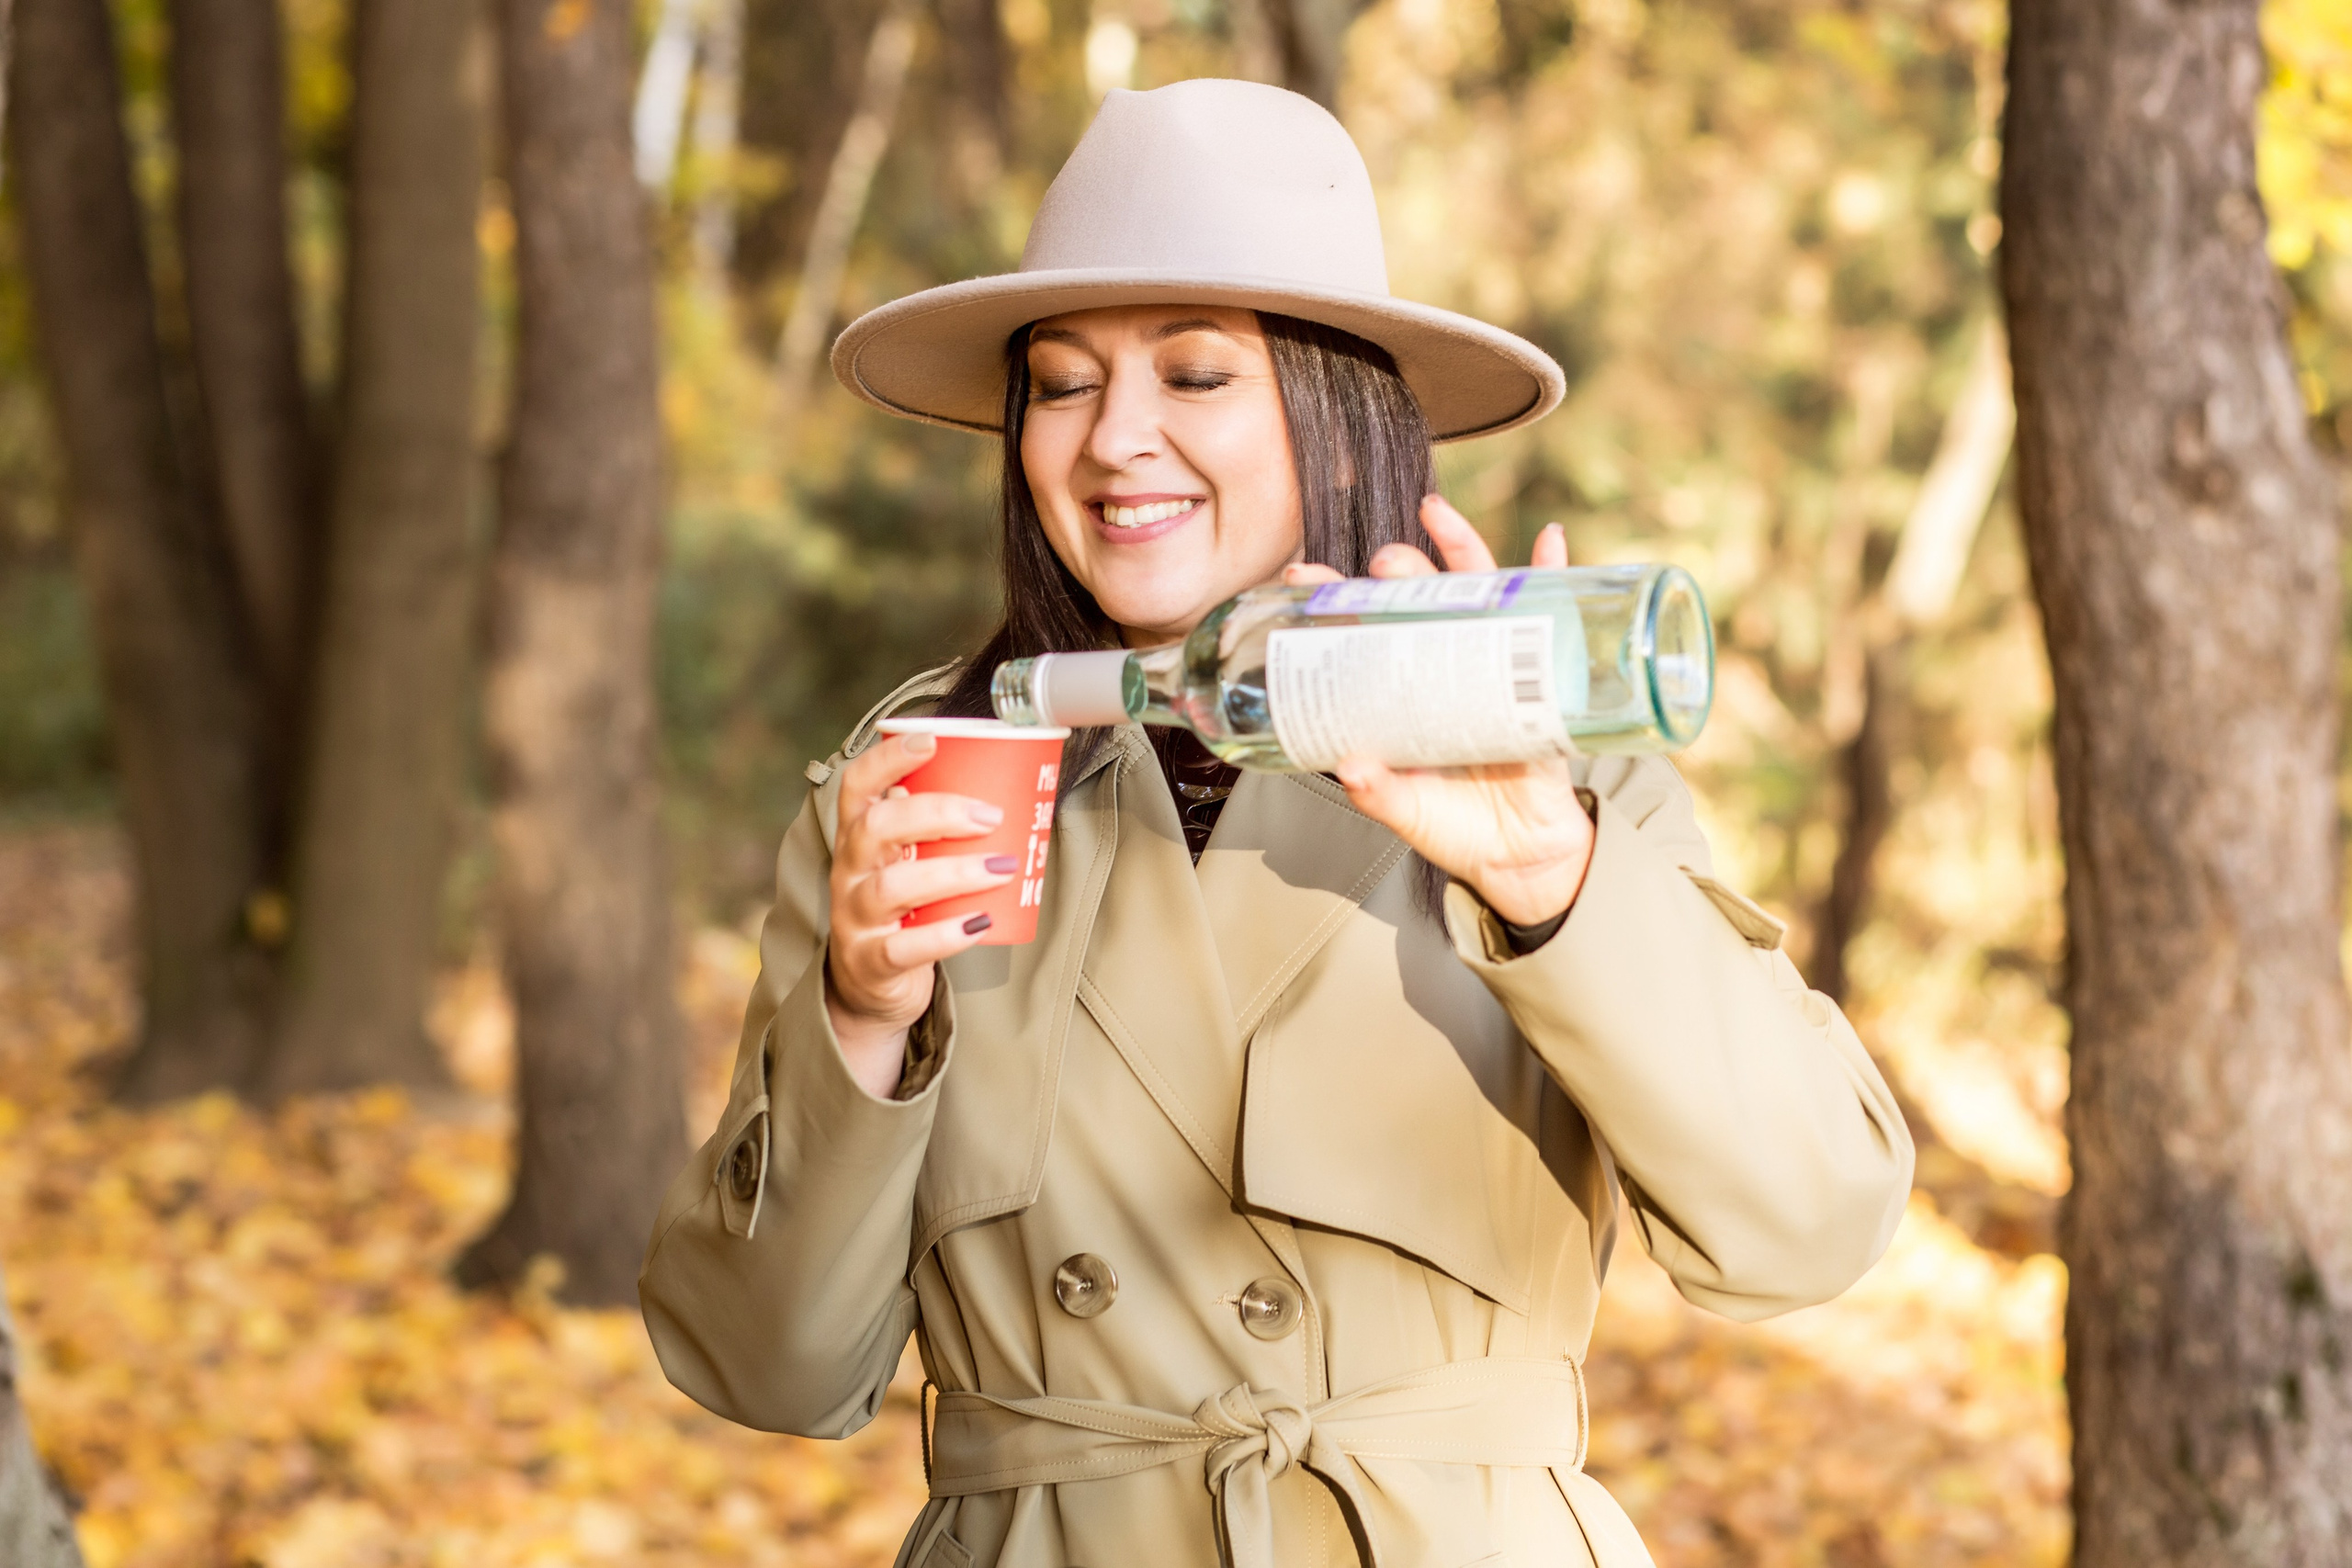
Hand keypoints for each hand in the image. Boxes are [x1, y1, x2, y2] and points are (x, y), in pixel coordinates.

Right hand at [825, 732, 1014, 1096]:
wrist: (869, 987)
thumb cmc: (902, 909)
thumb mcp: (908, 861)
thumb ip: (935, 828)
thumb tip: (998, 780)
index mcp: (857, 837)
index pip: (857, 786)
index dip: (887, 759)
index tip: (929, 739)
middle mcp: (849, 872)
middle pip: (876, 828)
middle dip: (935, 813)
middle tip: (990, 816)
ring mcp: (855, 917)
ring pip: (892, 886)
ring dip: (953, 872)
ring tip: (1002, 868)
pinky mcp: (871, 961)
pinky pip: (904, 946)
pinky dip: (947, 934)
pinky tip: (982, 922)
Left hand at [1280, 495, 1594, 928]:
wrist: (1521, 856)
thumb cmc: (1456, 826)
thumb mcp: (1409, 813)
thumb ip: (1381, 795)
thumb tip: (1353, 768)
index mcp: (1399, 693)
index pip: (1360, 630)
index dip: (1331, 599)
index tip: (1301, 576)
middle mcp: (1440, 668)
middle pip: (1416, 600)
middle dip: (1397, 569)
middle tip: (1384, 563)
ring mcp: (1492, 666)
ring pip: (1476, 593)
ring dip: (1460, 547)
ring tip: (1438, 514)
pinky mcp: (1543, 679)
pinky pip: (1551, 617)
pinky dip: (1555, 574)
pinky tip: (1552, 540)